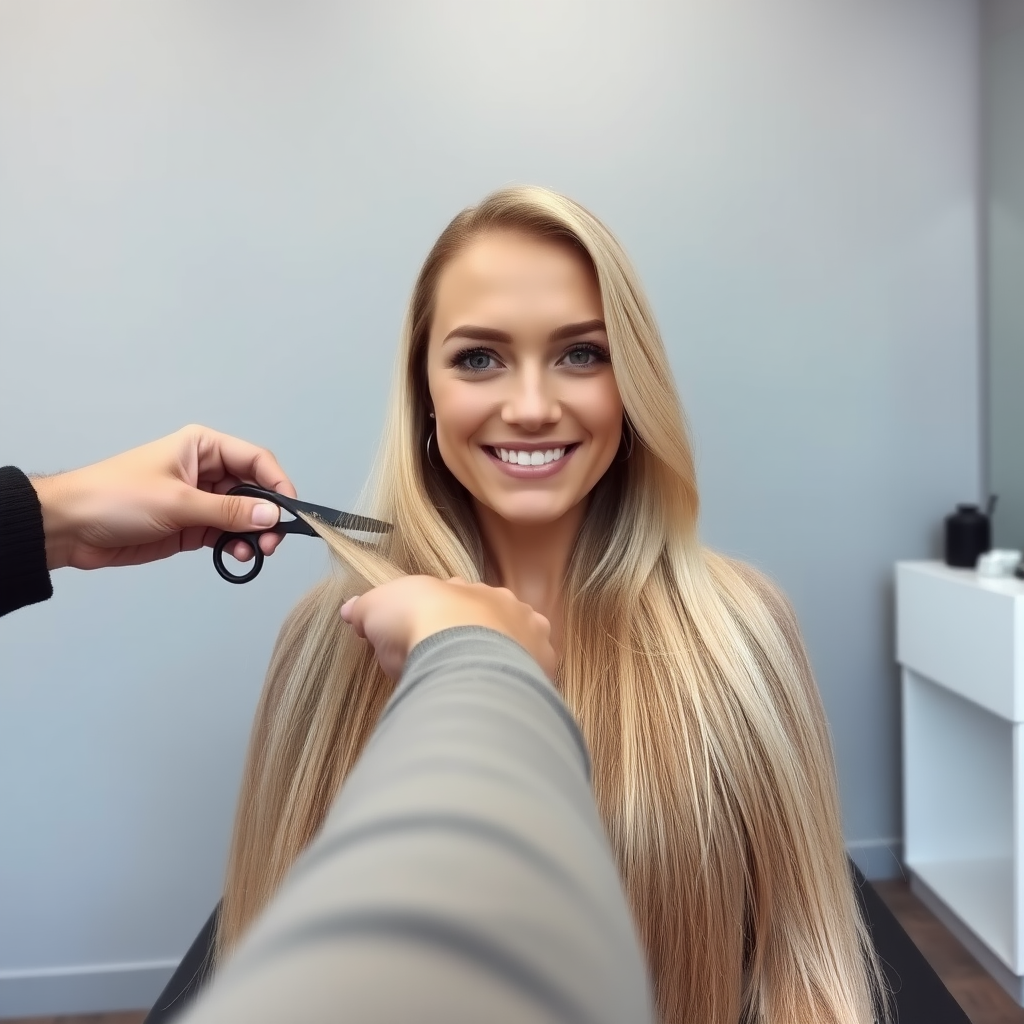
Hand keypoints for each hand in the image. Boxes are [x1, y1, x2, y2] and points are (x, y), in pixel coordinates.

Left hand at [31, 424, 296, 569]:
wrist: (70, 528)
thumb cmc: (116, 498)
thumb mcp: (177, 502)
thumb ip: (229, 511)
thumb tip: (272, 515)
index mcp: (203, 447)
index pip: (256, 461)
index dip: (278, 484)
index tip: (290, 512)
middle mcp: (207, 471)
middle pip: (255, 490)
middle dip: (267, 515)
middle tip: (272, 541)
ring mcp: (200, 500)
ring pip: (244, 516)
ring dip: (253, 534)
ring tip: (254, 552)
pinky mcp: (192, 526)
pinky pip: (226, 534)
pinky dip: (236, 546)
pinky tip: (236, 556)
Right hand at [340, 576, 555, 679]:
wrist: (457, 642)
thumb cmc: (418, 619)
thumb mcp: (378, 607)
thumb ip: (367, 608)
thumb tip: (351, 610)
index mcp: (471, 590)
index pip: (461, 601)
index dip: (443, 619)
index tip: (427, 637)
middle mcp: (507, 608)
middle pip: (494, 623)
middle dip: (477, 639)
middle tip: (453, 665)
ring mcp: (531, 638)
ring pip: (519, 648)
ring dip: (502, 664)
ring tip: (479, 690)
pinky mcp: (544, 670)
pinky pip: (535, 681)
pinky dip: (520, 691)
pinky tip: (502, 705)